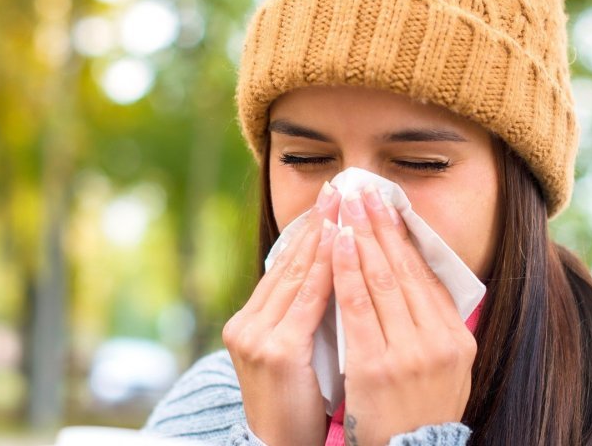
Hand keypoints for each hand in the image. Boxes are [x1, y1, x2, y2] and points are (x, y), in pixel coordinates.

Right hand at [222, 182, 340, 445]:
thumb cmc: (295, 403)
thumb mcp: (291, 352)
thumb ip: (301, 314)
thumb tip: (330, 273)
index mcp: (251, 321)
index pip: (285, 267)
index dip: (309, 232)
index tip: (331, 202)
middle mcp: (248, 322)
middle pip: (289, 262)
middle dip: (317, 223)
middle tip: (339, 189)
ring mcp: (258, 335)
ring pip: (298, 274)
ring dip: (323, 236)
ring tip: (343, 204)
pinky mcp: (277, 351)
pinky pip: (308, 300)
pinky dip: (325, 268)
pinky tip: (341, 243)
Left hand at [333, 185, 476, 445]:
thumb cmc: (419, 409)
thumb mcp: (445, 368)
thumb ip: (434, 324)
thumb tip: (416, 274)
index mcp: (456, 337)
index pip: (425, 274)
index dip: (403, 235)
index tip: (387, 205)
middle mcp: (438, 341)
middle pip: (403, 269)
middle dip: (379, 224)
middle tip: (363, 190)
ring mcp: (408, 354)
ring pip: (380, 281)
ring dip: (360, 237)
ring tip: (347, 205)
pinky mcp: (376, 367)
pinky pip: (357, 308)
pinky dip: (346, 271)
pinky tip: (336, 243)